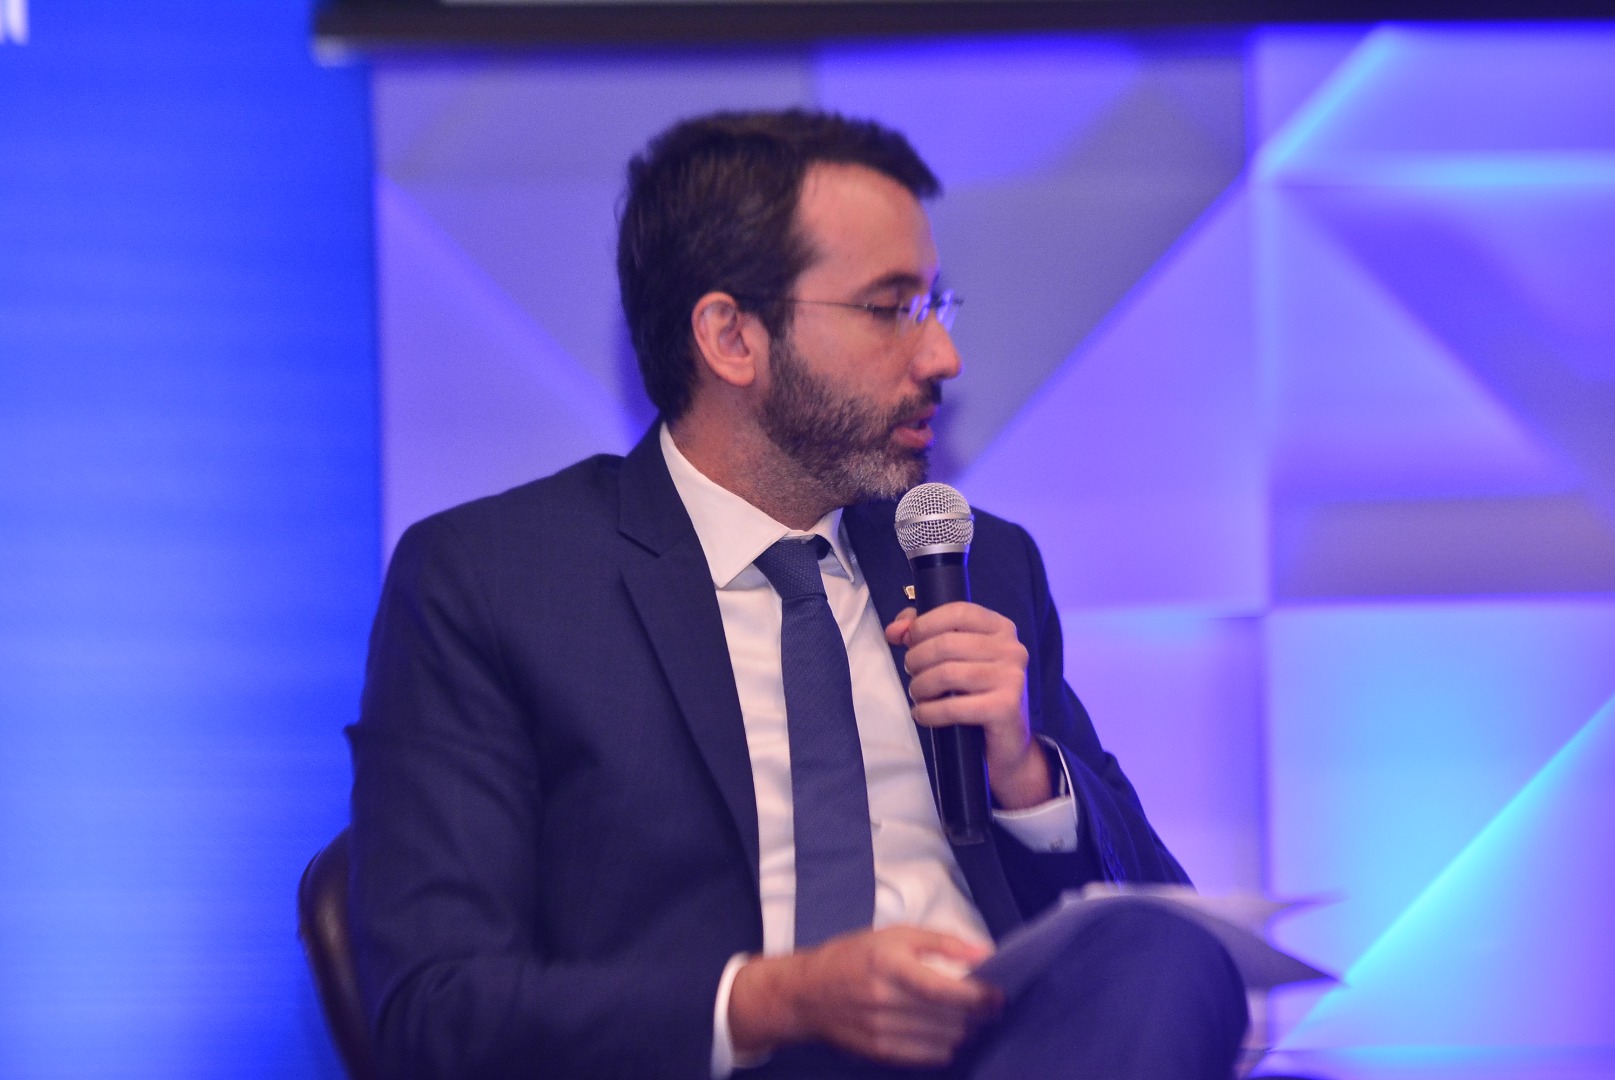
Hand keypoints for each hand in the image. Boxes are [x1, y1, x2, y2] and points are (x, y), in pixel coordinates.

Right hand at [728, 926, 999, 1066]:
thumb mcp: (895, 935)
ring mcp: (882, 1031)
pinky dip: (944, 1044)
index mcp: (889, 966)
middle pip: (948, 1016)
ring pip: (943, 1038)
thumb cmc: (854, 956)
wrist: (807, 993)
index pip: (943, 989)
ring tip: (964, 1015)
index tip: (998, 994)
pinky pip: (928, 1056)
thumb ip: (941, 942)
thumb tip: (984, 954)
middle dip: (976, 1012)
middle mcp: (885, 1001)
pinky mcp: (880, 1052)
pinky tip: (943, 1030)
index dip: (977, 995)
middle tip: (988, 1003)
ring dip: (962, 1028)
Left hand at [885, 603, 1051, 809]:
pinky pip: (952, 706)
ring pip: (946, 674)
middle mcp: (1012, 649)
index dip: (924, 624)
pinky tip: (923, 715)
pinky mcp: (1005, 708)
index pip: (957, 611)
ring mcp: (1012, 678)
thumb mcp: (954, 657)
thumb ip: (923, 633)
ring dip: (920, 687)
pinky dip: (928, 712)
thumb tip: (895, 630)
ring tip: (918, 695)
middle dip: (917, 659)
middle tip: (913, 674)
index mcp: (1001, 628)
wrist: (1007, 743)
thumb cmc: (976, 693)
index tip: (908, 641)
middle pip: (946, 643)